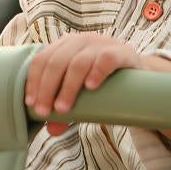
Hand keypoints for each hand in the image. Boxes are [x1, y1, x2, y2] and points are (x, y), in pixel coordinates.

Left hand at [24, 34, 143, 135]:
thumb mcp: (81, 96)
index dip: (34, 81)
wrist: (139, 75)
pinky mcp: (122, 52)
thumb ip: (66, 109)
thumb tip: (51, 129)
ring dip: (68, 87)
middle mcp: (81, 41)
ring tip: (63, 108)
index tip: (31, 104)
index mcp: (65, 46)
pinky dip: (97, 72)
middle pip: (56, 62)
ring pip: (79, 62)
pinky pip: (106, 59)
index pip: (42, 59)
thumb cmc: (102, 83)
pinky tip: (91, 87)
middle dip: (47, 88)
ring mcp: (101, 44)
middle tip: (45, 112)